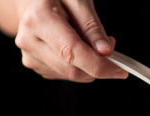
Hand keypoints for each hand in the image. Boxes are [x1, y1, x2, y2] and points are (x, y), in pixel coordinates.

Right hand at [11, 0, 126, 81]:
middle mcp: (29, 39)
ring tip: (89, 41)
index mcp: (39, 19)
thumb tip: (105, 52)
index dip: (99, 66)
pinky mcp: (34, 63)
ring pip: (70, 75)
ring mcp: (29, 54)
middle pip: (72, 69)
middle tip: (109, 47)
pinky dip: (78, 66)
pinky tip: (76, 48)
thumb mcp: (78, 0)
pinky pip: (63, 74)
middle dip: (98, 65)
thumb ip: (92, 27)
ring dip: (88, 65)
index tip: (120, 71)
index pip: (72, 52)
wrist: (32, 0)